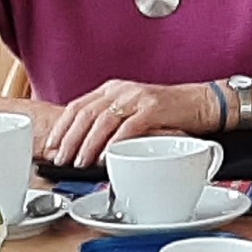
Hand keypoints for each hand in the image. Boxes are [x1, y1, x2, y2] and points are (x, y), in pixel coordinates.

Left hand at [41, 80, 215, 167]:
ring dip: (87, 144)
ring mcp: (136, 98)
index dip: (60, 128)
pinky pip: (128, 128)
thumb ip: (112, 121)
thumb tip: (85, 145)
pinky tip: (105, 158)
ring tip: (79, 162)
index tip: (50, 147)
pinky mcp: (153, 108)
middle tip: (59, 160)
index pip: (76, 106)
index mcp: (111, 89)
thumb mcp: (133, 111)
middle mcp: (120, 90)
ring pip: (102, 121)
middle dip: (69, 140)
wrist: (201, 102)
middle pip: (85, 114)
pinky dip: (113, 144)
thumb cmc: (167, 113)